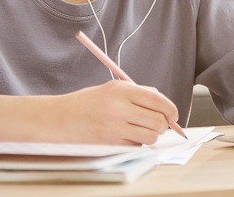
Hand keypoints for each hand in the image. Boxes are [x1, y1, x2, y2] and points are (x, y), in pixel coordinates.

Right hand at [49, 80, 180, 144]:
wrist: (59, 119)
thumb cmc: (88, 102)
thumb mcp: (113, 88)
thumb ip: (139, 92)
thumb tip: (163, 101)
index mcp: (122, 90)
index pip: (159, 101)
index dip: (171, 110)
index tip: (174, 115)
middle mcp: (119, 108)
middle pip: (158, 121)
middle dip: (163, 124)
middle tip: (159, 124)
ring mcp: (114, 128)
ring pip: (150, 136)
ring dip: (151, 135)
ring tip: (141, 129)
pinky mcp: (110, 144)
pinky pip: (136, 146)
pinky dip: (137, 143)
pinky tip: (126, 135)